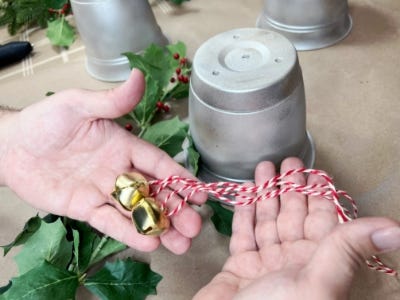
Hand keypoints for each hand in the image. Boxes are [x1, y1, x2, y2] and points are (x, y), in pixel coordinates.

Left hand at [0, 70, 206, 253]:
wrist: (11, 147)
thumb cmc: (45, 121)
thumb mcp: (78, 105)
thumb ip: (111, 100)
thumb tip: (139, 76)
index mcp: (123, 145)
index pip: (158, 163)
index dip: (180, 178)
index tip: (200, 193)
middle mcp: (119, 170)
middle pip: (154, 192)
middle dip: (177, 209)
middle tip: (196, 227)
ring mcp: (103, 192)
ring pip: (137, 212)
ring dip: (160, 227)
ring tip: (181, 245)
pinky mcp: (86, 209)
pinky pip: (110, 223)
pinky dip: (129, 234)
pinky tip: (150, 244)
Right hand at [194, 157, 399, 299]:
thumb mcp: (319, 281)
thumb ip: (348, 249)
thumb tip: (396, 229)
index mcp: (316, 265)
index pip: (320, 221)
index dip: (319, 195)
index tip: (316, 172)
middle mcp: (292, 262)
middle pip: (292, 216)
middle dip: (290, 186)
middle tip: (288, 161)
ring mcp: (264, 264)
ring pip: (267, 220)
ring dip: (266, 193)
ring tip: (264, 167)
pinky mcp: (238, 267)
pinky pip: (242, 233)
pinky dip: (244, 213)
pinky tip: (246, 194)